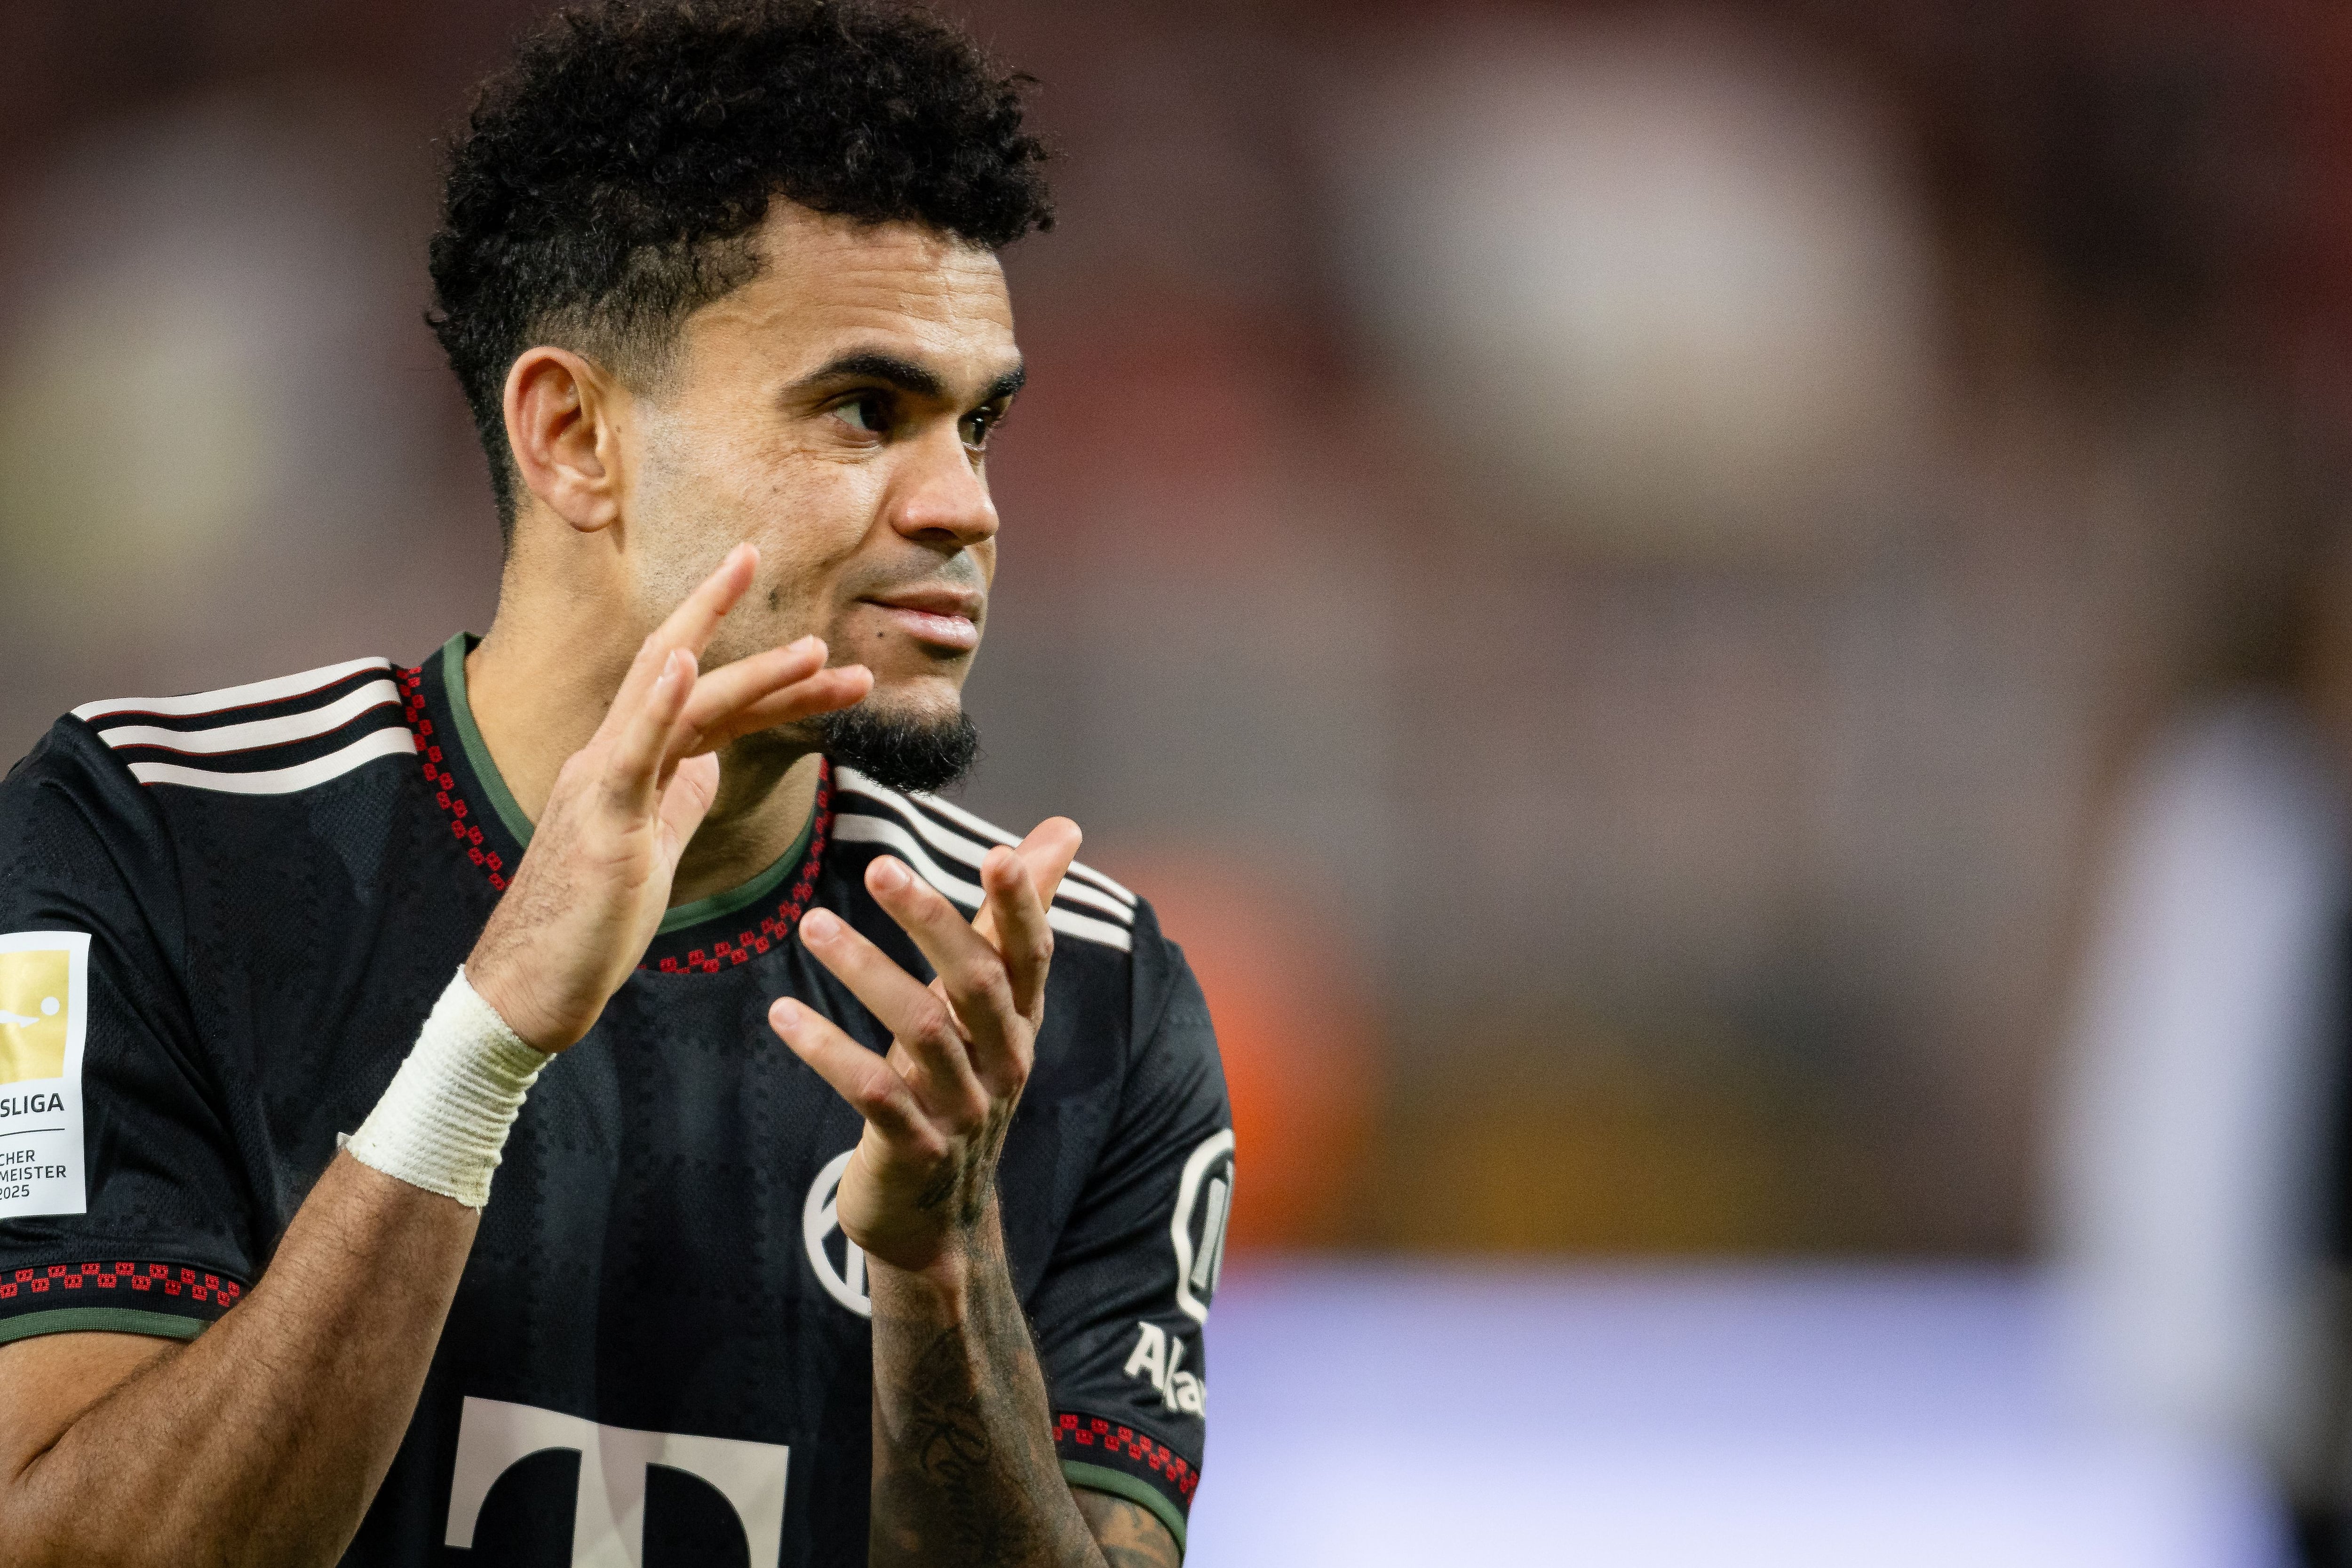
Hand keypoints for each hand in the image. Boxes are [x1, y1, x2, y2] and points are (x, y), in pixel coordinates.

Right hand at [468, 544, 872, 1050]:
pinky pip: (632, 749)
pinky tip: (688, 660)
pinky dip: (660, 699)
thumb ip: (679, 795)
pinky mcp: (600, 820)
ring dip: (748, 671)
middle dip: (722, 612)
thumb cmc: (592, 920)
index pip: (697, 694)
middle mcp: (611, 757)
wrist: (534, 986)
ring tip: (814, 648)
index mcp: (630, 764)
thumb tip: (712, 761)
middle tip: (759, 554)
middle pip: (677, 668)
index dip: (749, 658)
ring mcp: (601, 783)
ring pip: (676, 703)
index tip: (806, 635)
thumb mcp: (653, 844)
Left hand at [770, 818, 1082, 1274]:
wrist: (938, 1216)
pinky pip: (873, 1093)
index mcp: (1020, 1021)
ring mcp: (961, 1109)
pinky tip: (783, 1014)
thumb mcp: (992, 1006)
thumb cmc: (960, 1081)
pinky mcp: (914, 1150)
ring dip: (865, 971)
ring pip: (922, 1032)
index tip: (999, 853)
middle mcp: (1002, 1062)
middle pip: (976, 983)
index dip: (1022, 906)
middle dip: (932, 922)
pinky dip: (828, 1051)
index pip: (1030, 953)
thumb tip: (1064, 830)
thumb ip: (1014, 918)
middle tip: (879, 866)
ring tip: (811, 923)